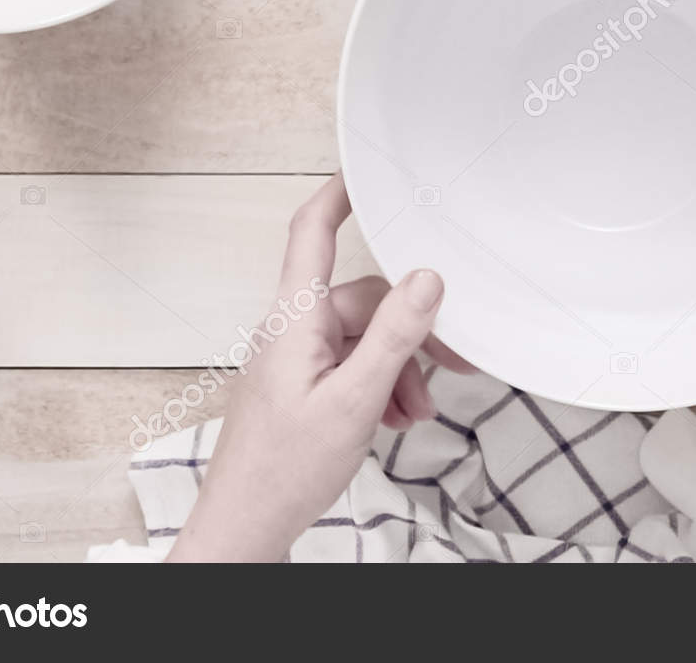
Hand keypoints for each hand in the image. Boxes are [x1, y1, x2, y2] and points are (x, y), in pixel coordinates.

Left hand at [168, 175, 472, 561]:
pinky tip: (393, 418)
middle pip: (362, 300)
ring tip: (414, 411)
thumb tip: (427, 279)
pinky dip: (380, 386)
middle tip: (449, 363)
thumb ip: (394, 337)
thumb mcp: (354, 400)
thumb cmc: (282, 471)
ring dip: (398, 368)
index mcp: (295, 320)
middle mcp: (292, 331)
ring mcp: (296, 361)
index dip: (338, 193)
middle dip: (408, 331)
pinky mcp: (302, 388)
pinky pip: (351, 366)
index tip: (366, 170)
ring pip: (363, 339)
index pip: (312, 233)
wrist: (246, 525)